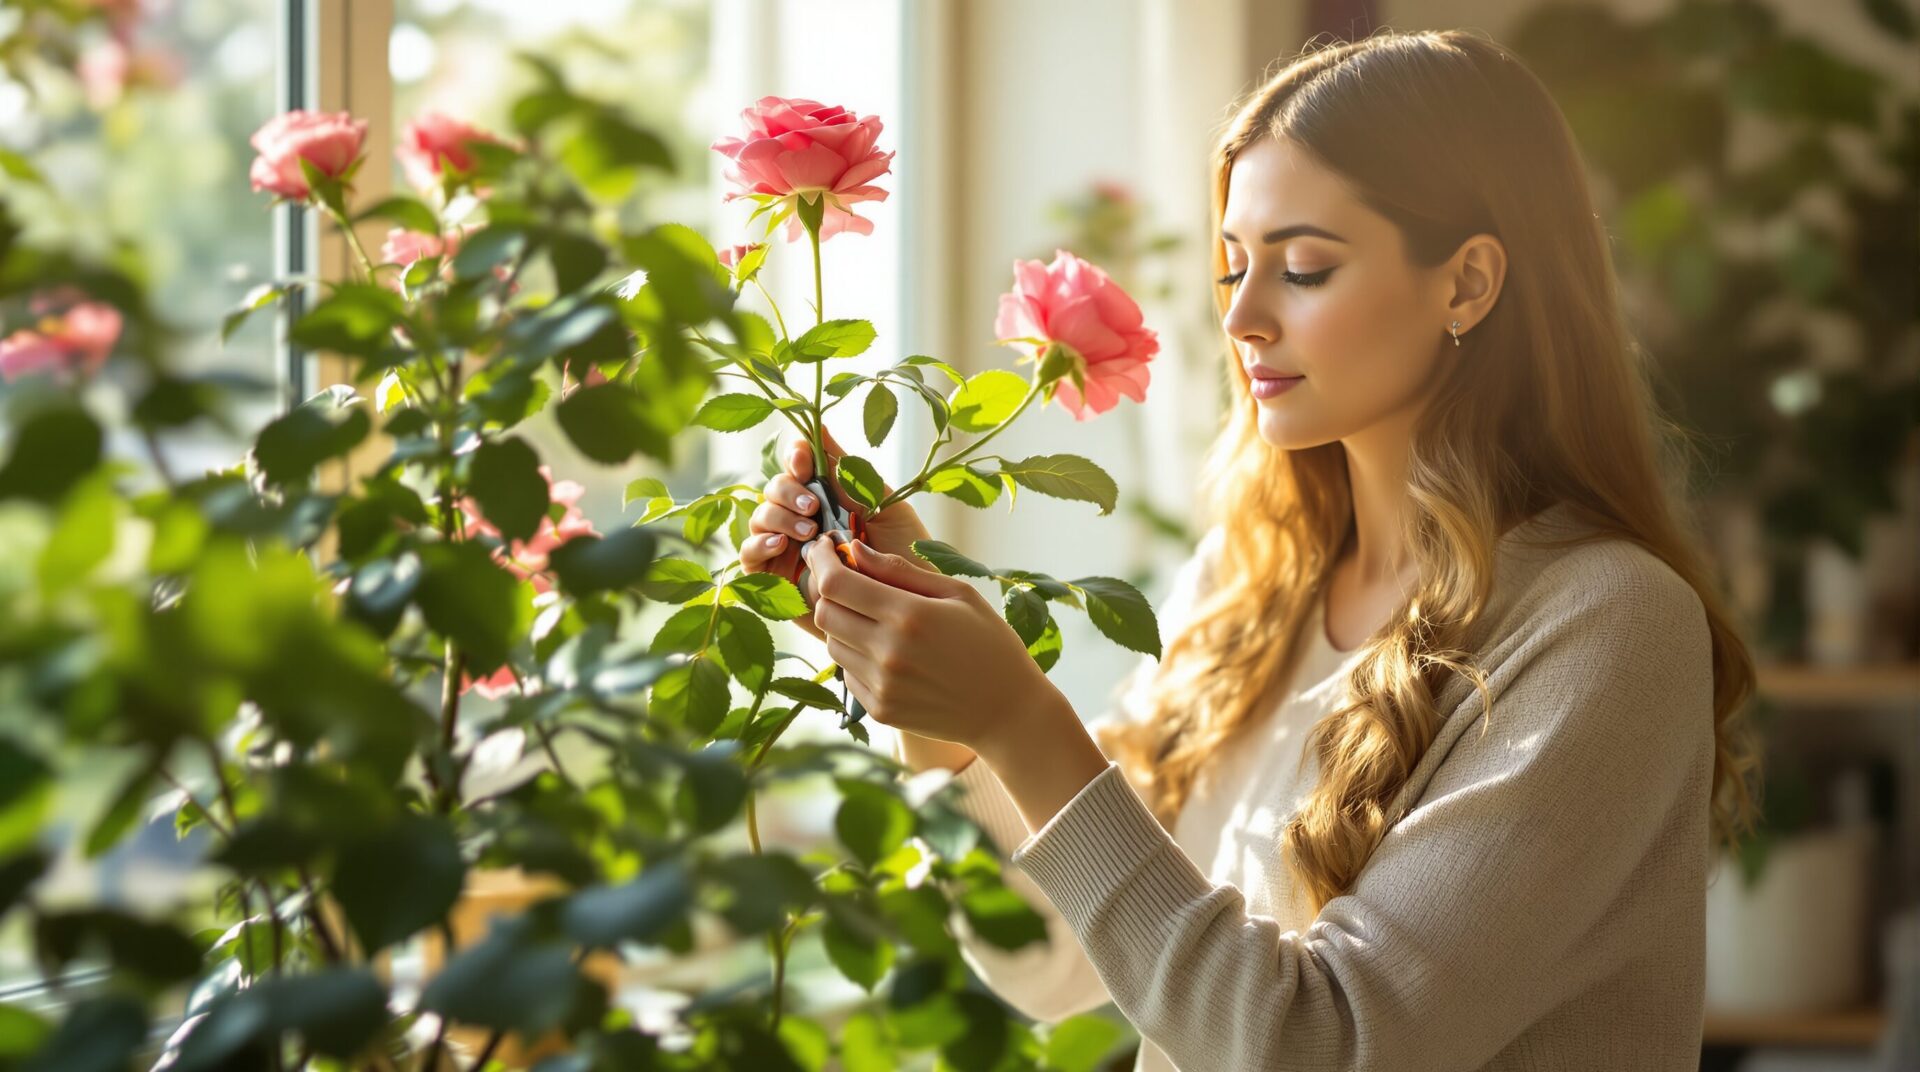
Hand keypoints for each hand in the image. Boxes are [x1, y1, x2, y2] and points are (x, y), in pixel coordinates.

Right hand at [738, 426, 935, 641]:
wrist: (909, 605)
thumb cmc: (905, 555)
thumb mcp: (884, 504)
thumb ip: (850, 468)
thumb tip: (817, 423)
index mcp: (828, 495)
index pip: (798, 465)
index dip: (795, 456)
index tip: (806, 460)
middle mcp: (802, 518)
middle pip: (773, 489)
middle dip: (788, 490)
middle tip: (812, 505)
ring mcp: (786, 549)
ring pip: (759, 518)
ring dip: (778, 517)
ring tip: (808, 532)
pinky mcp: (775, 581)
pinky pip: (748, 557)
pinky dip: (757, 546)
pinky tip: (779, 547)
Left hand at [799, 534, 1063, 755]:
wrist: (1008, 711)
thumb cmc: (989, 643)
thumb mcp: (958, 594)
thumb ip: (901, 571)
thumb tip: (854, 549)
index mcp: (909, 615)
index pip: (837, 583)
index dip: (821, 560)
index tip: (822, 547)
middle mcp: (888, 652)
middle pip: (824, 612)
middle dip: (828, 589)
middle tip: (845, 579)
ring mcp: (882, 685)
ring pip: (832, 643)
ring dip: (843, 624)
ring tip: (875, 619)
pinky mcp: (880, 710)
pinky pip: (847, 673)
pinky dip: (856, 656)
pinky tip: (887, 653)